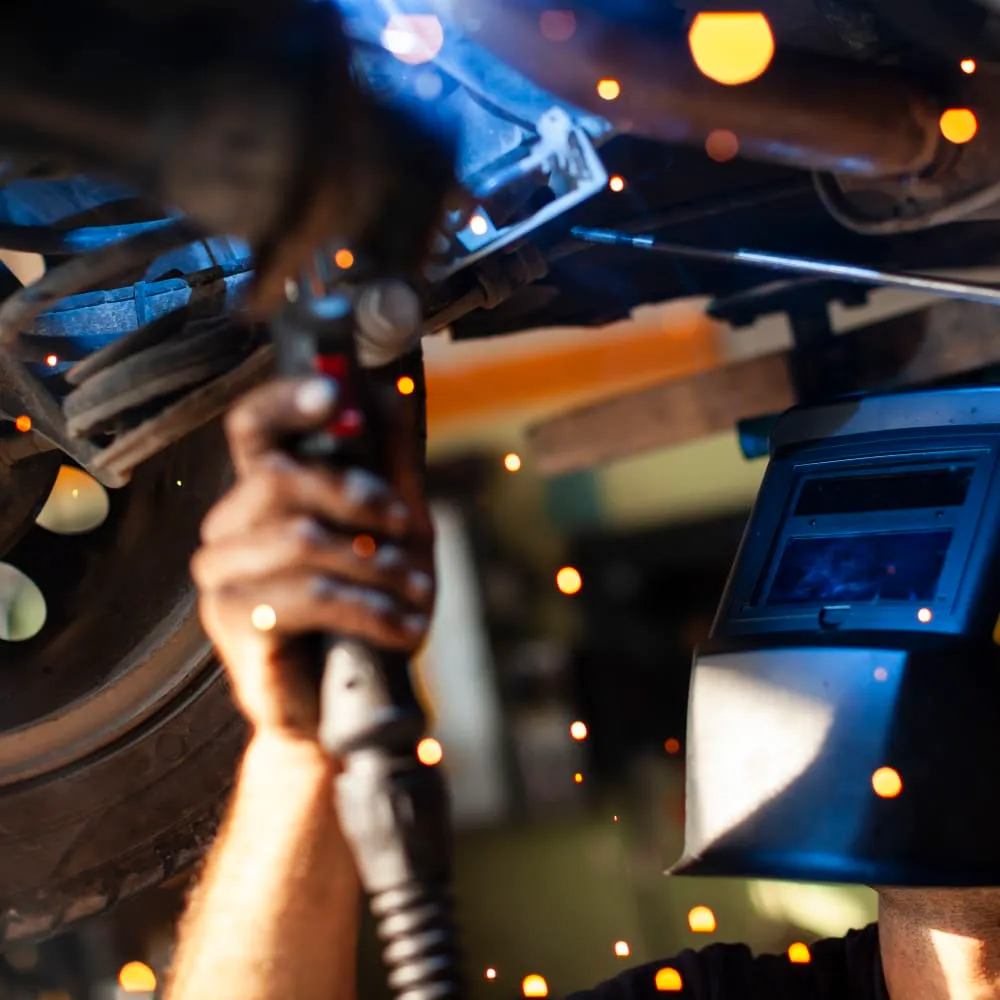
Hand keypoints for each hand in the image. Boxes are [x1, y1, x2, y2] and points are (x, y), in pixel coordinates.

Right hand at [192, 375, 435, 740]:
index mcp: (263, 496)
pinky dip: (370, 608)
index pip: (252, 428)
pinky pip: (306, 596)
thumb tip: (387, 392)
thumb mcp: (396, 533)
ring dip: (375, 566)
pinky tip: (403, 626)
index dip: (287, 401)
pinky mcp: (237, 626)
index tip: (336, 394)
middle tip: (408, 529)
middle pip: (279, 479)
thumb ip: (390, 466)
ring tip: (415, 592)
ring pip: (299, 540)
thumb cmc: (368, 609)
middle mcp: (229, 530)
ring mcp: (224, 579)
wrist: (351, 702)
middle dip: (360, 499)